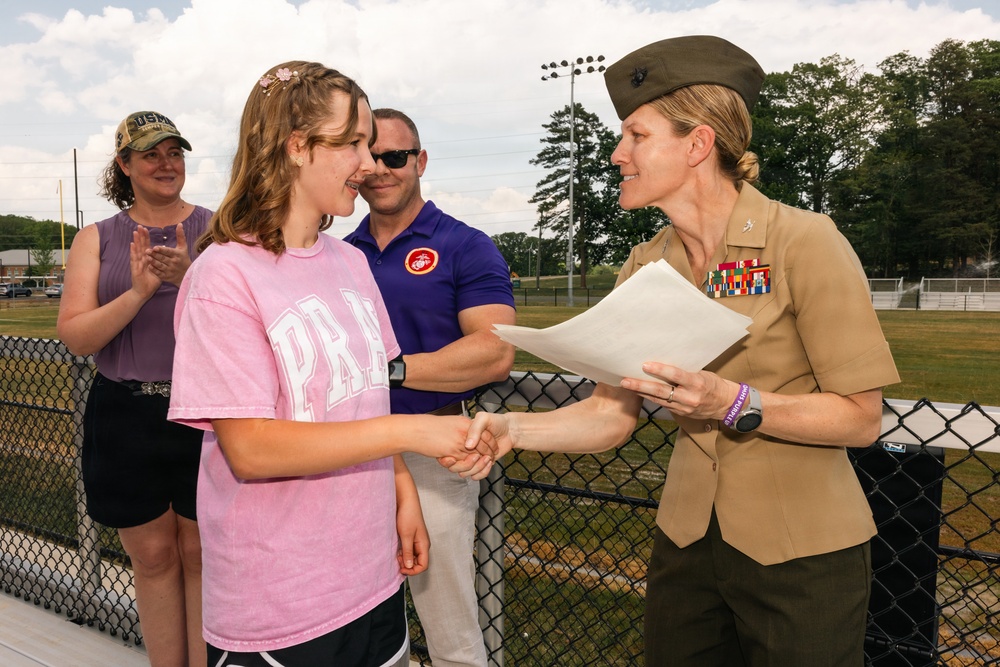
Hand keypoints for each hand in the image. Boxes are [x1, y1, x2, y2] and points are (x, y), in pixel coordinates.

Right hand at [129, 227, 161, 299]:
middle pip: (141, 245)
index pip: (147, 246)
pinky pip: (134, 258)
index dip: (146, 238)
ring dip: (136, 240)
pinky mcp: (135, 268)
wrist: (144, 292)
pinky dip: (133, 251)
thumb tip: (168, 258)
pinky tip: (132, 244)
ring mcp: (137, 263)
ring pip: (137, 250)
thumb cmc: (151, 282)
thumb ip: (162, 263)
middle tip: (139, 226)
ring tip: (135, 232)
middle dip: (140, 236)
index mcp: (147, 259)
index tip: (146, 229)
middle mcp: (141, 259)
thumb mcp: (159, 270)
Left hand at [147, 222, 191, 285]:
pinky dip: (154, 270)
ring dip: (153, 261)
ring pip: (160, 265)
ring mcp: (170, 270)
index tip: (155, 247)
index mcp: (177, 255)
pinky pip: (159, 273)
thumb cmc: (183, 258)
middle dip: (154, 255)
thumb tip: (179, 224)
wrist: (187, 275)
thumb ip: (180, 236)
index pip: (168, 251)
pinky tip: (149, 266)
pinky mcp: (167, 277)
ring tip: (146, 257)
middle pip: (162, 258)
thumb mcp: (183, 247)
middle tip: (146, 250)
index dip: (162, 250)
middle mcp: (174, 263)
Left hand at [395, 464, 429, 575]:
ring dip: (404, 558)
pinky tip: (396, 549)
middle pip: (418, 562)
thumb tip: (409, 566)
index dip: (413, 570)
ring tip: (395, 554)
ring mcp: (417, 540)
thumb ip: (407, 552)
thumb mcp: (406, 535)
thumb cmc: (408, 515)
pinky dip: (402, 552)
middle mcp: (422, 544)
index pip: (423, 565)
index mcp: (424, 544)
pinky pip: (408, 550)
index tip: (402, 569)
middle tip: (397, 561)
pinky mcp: (411, 536)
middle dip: (408, 565)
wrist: (406, 500)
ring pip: (412, 556)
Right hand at [439, 411, 511, 478]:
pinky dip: (482, 472)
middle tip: (479, 455)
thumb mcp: (484, 419)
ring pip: (464, 473)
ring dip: (477, 467)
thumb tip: (468, 445)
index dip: (454, 455)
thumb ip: (475, 429)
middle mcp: (463, 449)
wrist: (510, 430)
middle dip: (468, 462)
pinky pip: (475, 476)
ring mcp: (472, 458)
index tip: (464, 452)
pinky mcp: (480, 465)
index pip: (450, 452)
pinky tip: (490, 462)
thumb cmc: (496, 422)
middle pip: (455, 465)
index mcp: (460, 437)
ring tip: (487, 458)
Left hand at [620, 362, 737, 420]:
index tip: (645, 365)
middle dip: (641, 386)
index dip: (660, 370)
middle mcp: (689, 397)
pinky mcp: (681, 413)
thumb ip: (684, 371)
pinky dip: (650, 398)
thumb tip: (664, 361)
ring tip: (627, 386)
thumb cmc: (713, 384)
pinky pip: (663, 405)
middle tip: (625, 381)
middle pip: (661, 391)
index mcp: (697, 383)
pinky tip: (640, 393)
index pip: (676, 376)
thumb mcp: (702, 373)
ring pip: (658, 400)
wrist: (726, 404)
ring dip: (641, 393)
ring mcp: (684, 407)